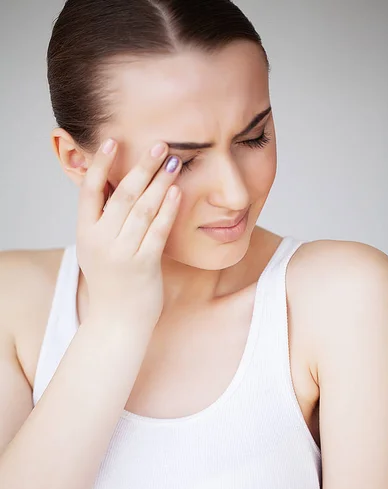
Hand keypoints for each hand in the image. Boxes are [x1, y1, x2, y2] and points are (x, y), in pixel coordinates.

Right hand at [76, 139, 181, 330]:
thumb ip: (102, 220)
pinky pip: (157, 231)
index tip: (114, 141)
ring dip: (159, 183)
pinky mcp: (144, 265)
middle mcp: (101, 241)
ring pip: (142, 209)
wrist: (117, 322)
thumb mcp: (96, 249)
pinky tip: (177, 192)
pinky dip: (168, 210)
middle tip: (159, 144)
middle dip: (142, 167)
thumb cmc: (111, 281)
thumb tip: (114, 185)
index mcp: (85, 233)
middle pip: (122, 195)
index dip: (100, 164)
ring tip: (173, 161)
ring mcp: (122, 254)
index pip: (89, 191)